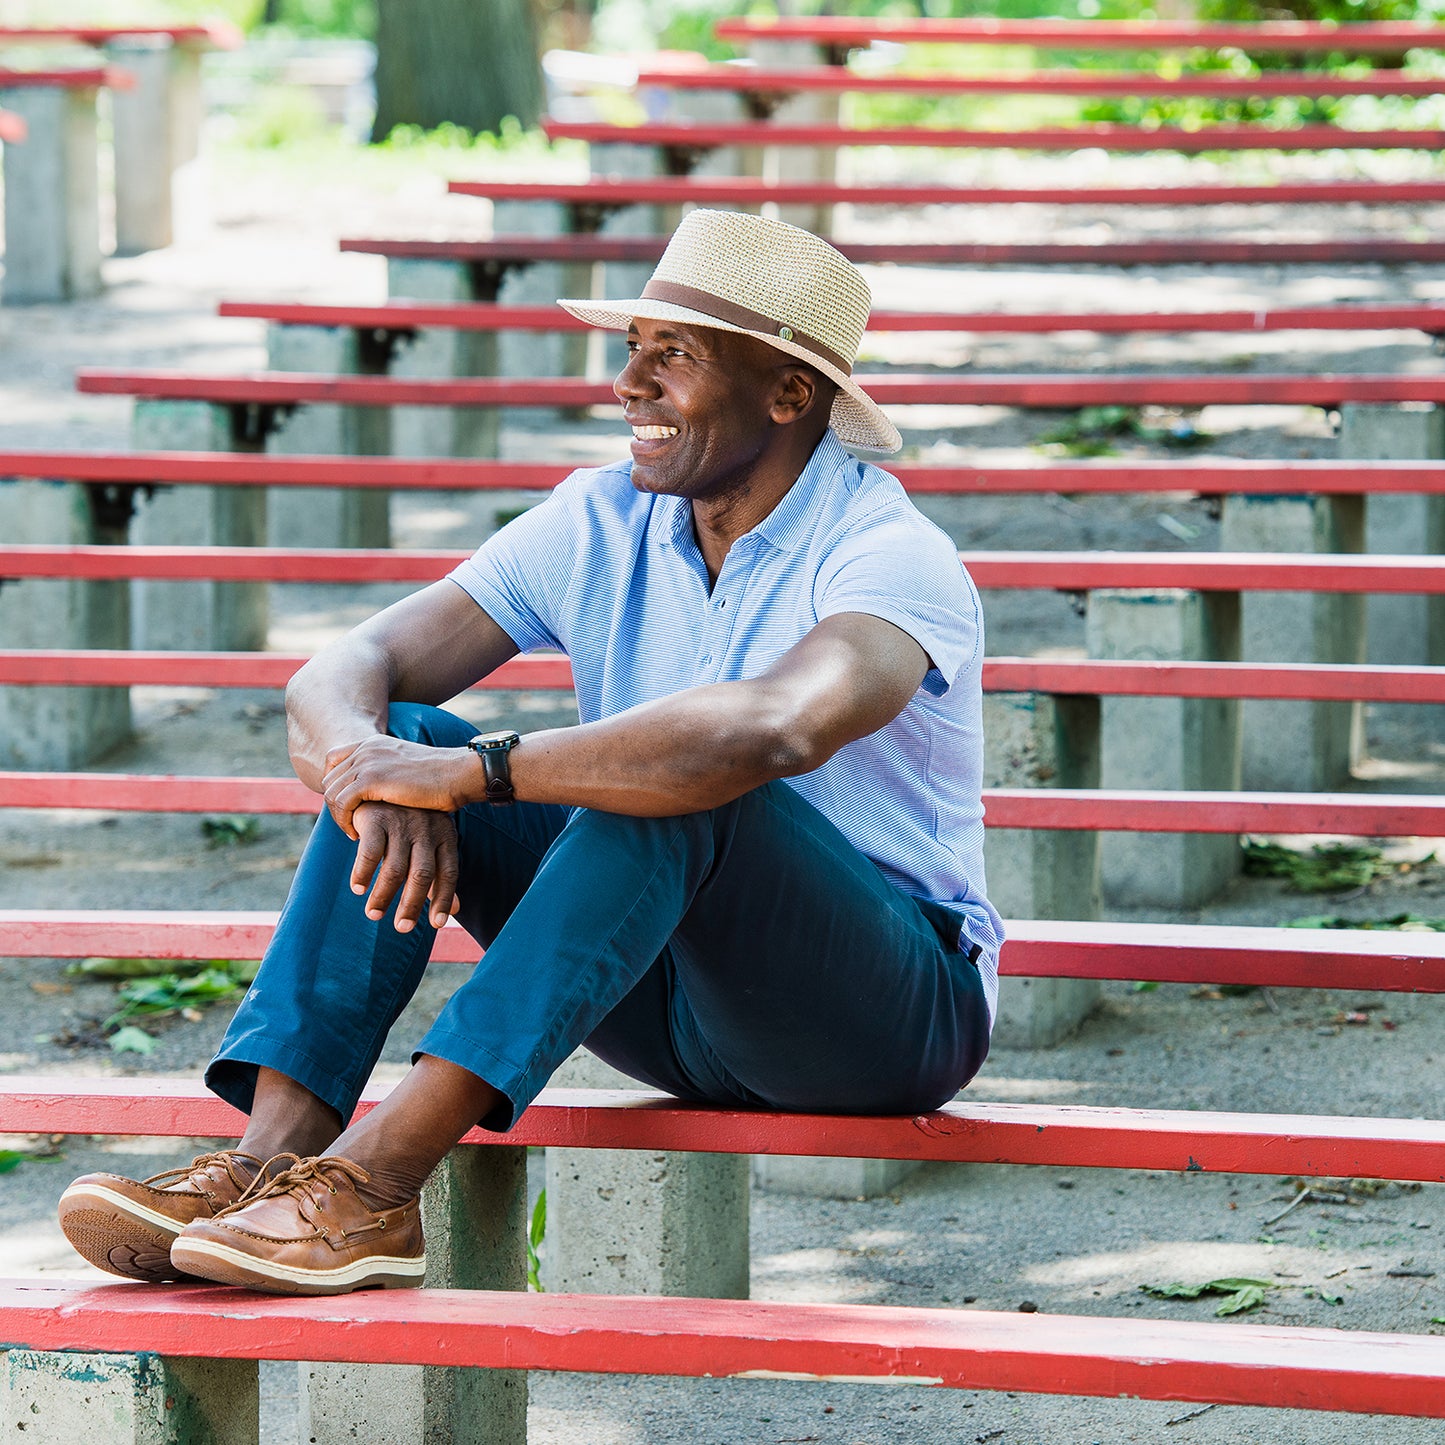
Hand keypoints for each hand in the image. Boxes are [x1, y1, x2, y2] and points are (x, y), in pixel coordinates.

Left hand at [322, 735, 473, 839]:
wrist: (459, 775)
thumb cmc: (442, 779)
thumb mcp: (407, 769)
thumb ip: (388, 773)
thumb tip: (380, 792)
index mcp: (374, 743)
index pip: (334, 760)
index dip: (336, 785)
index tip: (350, 806)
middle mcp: (367, 748)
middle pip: (330, 778)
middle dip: (336, 805)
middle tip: (351, 824)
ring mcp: (368, 762)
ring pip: (332, 792)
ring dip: (339, 817)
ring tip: (355, 832)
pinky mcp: (371, 779)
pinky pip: (341, 803)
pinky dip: (345, 821)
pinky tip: (358, 834)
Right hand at [349, 801, 460, 933]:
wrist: (379, 783)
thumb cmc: (409, 823)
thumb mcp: (429, 844)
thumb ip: (439, 876)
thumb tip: (455, 911)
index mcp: (445, 835)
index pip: (449, 872)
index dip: (444, 899)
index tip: (438, 924)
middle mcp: (426, 828)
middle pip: (422, 875)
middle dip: (412, 904)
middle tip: (402, 928)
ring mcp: (401, 822)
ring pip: (394, 869)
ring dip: (383, 896)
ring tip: (373, 915)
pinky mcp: (376, 818)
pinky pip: (369, 853)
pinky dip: (363, 873)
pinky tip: (358, 888)